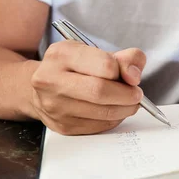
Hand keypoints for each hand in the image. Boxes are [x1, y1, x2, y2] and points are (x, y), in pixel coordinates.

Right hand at [30, 41, 145, 134]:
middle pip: (101, 91)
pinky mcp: (62, 126)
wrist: (42, 88)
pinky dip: (114, 119)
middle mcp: (51, 79)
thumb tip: (134, 75)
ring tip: (129, 103)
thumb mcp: (97, 52)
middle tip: (136, 94)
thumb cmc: (75, 68)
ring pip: (102, 112)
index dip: (125, 72)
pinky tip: (114, 110)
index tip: (133, 77)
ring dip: (124, 109)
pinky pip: (99, 126)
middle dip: (127, 95)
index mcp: (62, 54)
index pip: (105, 65)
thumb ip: (124, 57)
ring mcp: (54, 105)